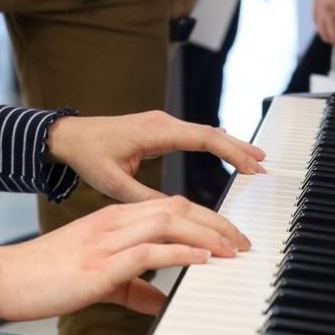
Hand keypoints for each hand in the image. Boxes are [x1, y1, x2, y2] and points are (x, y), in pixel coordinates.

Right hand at [0, 196, 250, 320]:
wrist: (8, 276)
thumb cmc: (48, 276)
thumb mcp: (99, 280)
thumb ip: (132, 288)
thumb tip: (159, 302)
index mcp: (114, 219)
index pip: (169, 206)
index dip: (204, 217)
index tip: (229, 234)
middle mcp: (115, 221)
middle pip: (177, 207)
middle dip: (215, 222)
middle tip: (242, 240)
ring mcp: (108, 239)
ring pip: (169, 221)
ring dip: (207, 234)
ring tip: (232, 248)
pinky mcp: (102, 262)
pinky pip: (150, 251)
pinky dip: (181, 252)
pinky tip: (202, 258)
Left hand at [46, 111, 265, 203]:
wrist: (69, 136)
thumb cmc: (88, 155)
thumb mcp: (114, 183)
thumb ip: (145, 197)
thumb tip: (176, 212)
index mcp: (156, 131)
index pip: (205, 138)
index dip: (232, 152)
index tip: (253, 166)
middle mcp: (163, 123)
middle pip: (212, 133)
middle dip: (239, 148)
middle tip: (265, 165)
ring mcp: (163, 125)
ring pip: (205, 133)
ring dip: (230, 146)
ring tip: (255, 162)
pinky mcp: (160, 131)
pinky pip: (195, 136)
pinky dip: (215, 145)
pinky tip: (228, 154)